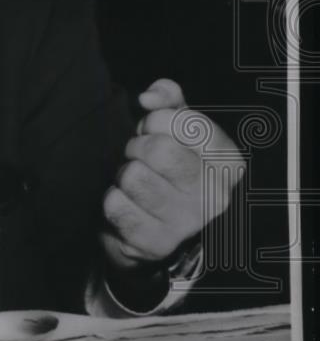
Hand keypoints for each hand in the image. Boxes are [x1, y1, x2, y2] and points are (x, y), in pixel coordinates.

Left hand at [101, 78, 242, 272]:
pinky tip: (127, 203)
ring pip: (134, 177)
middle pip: (159, 150)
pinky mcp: (156, 243)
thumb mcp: (173, 125)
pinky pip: (115, 206)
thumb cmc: (165, 165)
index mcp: (227, 162)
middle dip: (137, 147)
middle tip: (139, 157)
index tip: (154, 130)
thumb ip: (167, 97)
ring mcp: (187, 223)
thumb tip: (148, 98)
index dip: (156, 121)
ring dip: (124, 175)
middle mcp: (215, 195)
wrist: (150, 222)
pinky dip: (113, 199)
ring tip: (135, 181)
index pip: (186, 123)